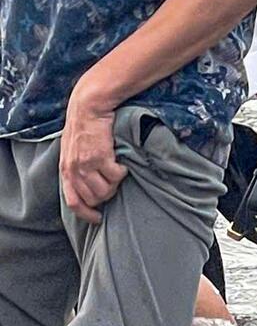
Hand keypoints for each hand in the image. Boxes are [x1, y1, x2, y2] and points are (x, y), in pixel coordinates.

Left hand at [60, 82, 126, 224]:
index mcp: (65, 171)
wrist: (89, 107)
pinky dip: (122, 172)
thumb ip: (76, 168)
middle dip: (106, 195)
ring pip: (106, 190)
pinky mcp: (101, 157)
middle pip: (94, 198)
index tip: (98, 218)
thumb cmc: (83, 127)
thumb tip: (87, 185)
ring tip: (117, 173)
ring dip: (115, 184)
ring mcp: (87, 165)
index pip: (73, 202)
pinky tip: (121, 164)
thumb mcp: (72, 151)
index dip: (86, 214)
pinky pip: (117, 175)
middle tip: (113, 185)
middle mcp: (74, 171)